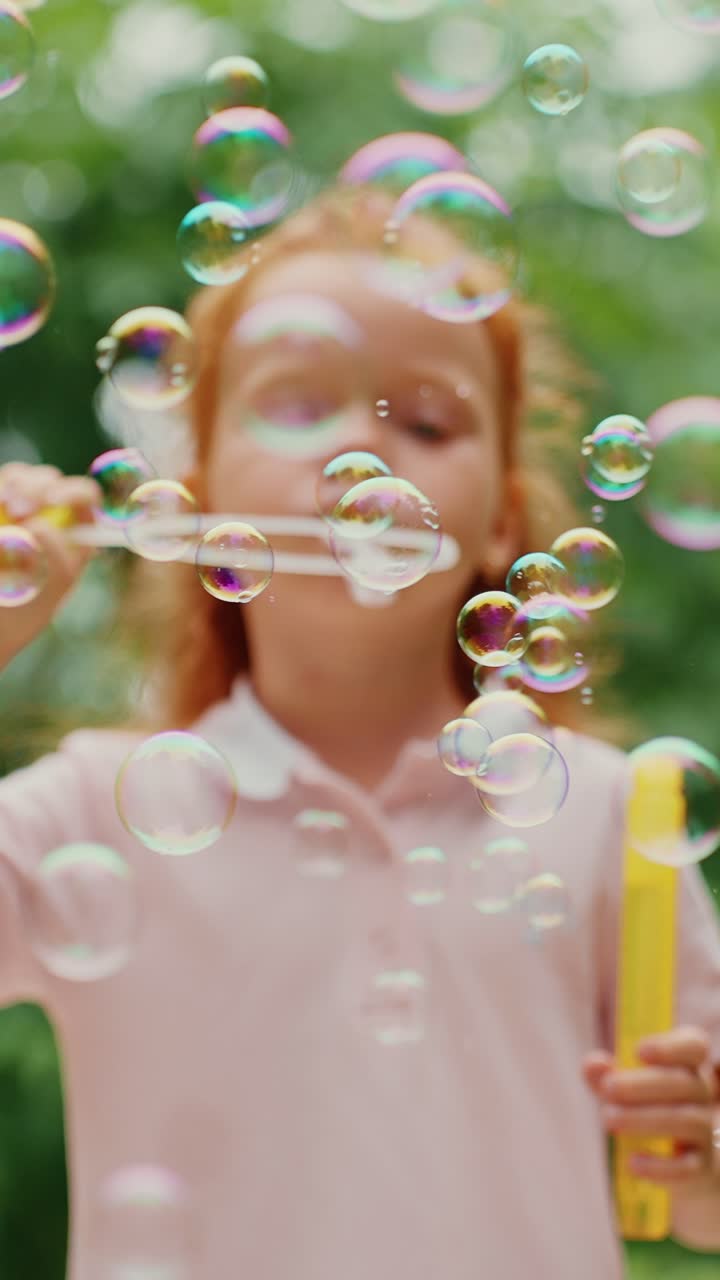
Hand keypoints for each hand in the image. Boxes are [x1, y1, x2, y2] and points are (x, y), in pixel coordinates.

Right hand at [0, 462, 100, 669]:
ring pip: (18, 478)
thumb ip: (56, 562)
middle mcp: (50, 515)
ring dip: (13, 485)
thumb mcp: (49, 594)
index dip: (73, 491)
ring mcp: (18, 509)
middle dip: (34, 486)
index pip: (85, 497)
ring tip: (6, 506)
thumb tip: (38, 527)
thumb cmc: (26, 613)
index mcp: (75, 532)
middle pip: (48, 480)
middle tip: (20, 510)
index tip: (52, 500)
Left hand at [583, 1026, 718, 1190]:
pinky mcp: (701, 1166)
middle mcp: (702, 1093)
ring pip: (686, 1120)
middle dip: (642, 1085)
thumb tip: (593, 1065)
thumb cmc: (644, 1107)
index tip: (639, 1050)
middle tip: (607, 1088)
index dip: (670, 1047)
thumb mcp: (622, 1087)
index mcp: (686, 1064)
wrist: (677, 1161)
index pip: (694, 1046)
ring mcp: (705, 1130)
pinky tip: (632, 1163)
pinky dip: (660, 1166)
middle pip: (684, 1083)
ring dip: (644, 1119)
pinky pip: (688, 1167)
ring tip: (608, 1119)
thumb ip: (606, 1074)